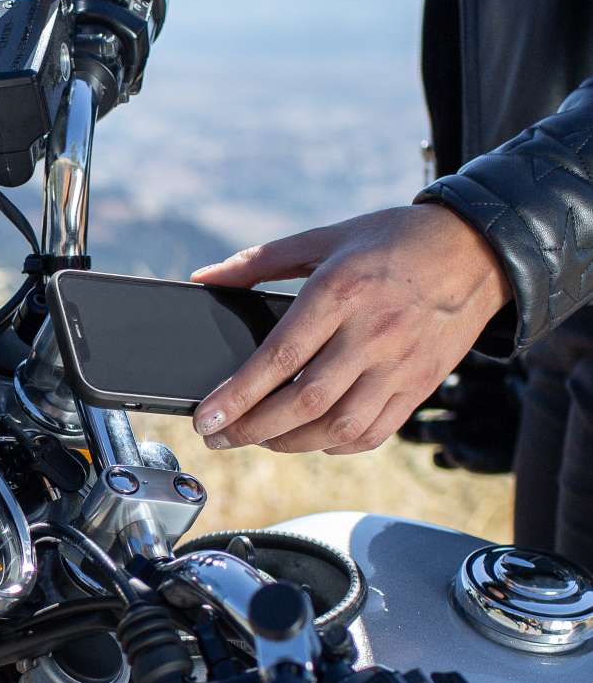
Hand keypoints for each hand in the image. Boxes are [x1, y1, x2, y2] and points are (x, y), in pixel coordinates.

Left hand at [190, 205, 510, 454]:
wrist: (476, 250)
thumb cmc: (395, 240)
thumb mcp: (325, 238)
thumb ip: (260, 260)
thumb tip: (205, 278)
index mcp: (341, 292)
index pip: (279, 357)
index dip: (237, 396)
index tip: (206, 418)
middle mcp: (371, 334)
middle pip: (304, 401)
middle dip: (252, 429)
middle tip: (219, 437)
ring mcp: (399, 365)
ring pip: (338, 427)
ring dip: (291, 443)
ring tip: (261, 438)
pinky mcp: (419, 386)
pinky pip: (374, 433)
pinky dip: (336, 445)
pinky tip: (313, 438)